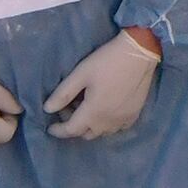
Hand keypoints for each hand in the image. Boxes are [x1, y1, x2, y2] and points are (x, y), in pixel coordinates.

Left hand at [44, 33, 160, 140]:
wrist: (139, 53)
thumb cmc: (107, 61)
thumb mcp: (81, 74)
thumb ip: (63, 93)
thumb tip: (47, 109)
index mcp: (93, 112)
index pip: (71, 130)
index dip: (58, 130)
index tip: (50, 127)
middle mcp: (108, 122)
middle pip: (86, 134)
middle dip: (74, 126)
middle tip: (69, 110)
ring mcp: (123, 120)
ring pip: (102, 132)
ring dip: (91, 126)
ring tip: (87, 108)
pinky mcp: (134, 114)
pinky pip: (117, 128)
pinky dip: (107, 124)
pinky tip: (106, 110)